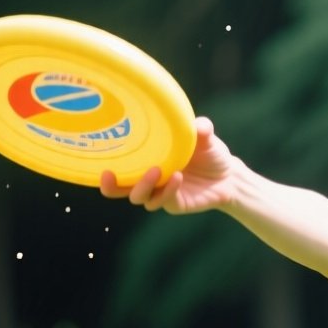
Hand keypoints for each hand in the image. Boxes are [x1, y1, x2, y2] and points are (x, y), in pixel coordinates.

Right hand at [100, 116, 242, 213]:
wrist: (229, 176)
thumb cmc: (209, 152)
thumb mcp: (204, 136)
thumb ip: (199, 128)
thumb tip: (196, 123)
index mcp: (146, 161)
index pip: (119, 168)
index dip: (104, 169)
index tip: (97, 162)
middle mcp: (149, 179)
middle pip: (120, 190)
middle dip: (112, 186)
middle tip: (110, 174)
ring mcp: (161, 193)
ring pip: (140, 198)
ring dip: (143, 185)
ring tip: (157, 170)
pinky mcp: (176, 204)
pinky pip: (164, 201)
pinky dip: (168, 190)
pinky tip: (178, 177)